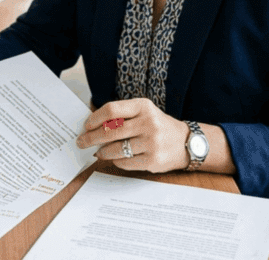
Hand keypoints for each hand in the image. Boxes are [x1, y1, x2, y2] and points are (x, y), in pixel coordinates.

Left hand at [75, 98, 189, 172]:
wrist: (186, 143)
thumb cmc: (158, 126)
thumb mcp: (144, 113)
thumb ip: (122, 116)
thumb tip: (93, 126)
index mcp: (143, 106)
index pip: (112, 110)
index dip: (95, 118)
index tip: (86, 126)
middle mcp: (148, 122)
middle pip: (111, 131)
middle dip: (91, 138)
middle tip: (81, 142)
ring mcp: (151, 142)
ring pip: (116, 149)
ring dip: (102, 152)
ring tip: (98, 152)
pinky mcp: (153, 160)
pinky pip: (125, 162)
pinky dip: (116, 161)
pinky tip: (115, 158)